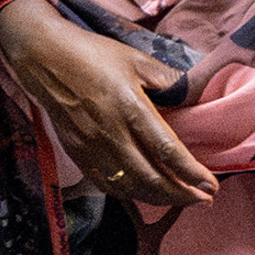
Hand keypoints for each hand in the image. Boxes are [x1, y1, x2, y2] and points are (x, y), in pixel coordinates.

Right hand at [0, 0, 215, 205]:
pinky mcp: (77, 153)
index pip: (166, 150)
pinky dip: (130, 194)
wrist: (44, 58)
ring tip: (180, 199)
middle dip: (181, 195)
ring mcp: (91, 147)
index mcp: (130, 107)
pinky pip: (107, 184)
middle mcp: (110, 133)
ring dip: (158, 198)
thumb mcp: (136, 59)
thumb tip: (195, 94)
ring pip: (128, 187)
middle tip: (203, 200)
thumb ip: (169, 78)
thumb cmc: (93, 54)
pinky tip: (146, 192)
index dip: (191, 173)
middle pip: (150, 178)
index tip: (210, 185)